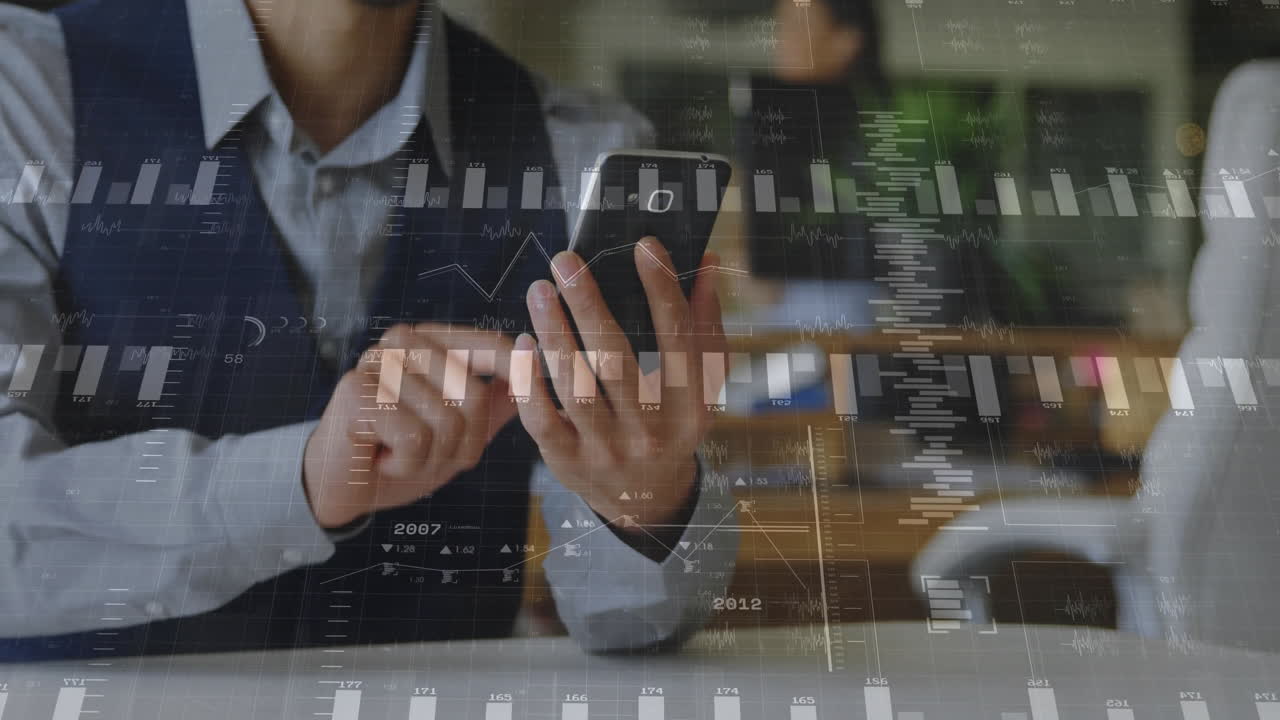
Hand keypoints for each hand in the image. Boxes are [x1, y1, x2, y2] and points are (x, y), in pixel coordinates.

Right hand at [302, 324, 517, 528]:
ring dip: (432, 458)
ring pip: (447, 422)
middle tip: (428, 452)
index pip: (492, 346)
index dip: (516, 378)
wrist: (342, 486)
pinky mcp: (356, 393)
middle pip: (475, 395)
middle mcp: (404, 341)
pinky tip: (383, 458)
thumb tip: (535, 379)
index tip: (529, 401)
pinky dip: (406, 464)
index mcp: (432, 340)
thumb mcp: (458, 431)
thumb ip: (495, 405)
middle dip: (463, 444)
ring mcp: (378, 363)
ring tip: (401, 454)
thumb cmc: (399, 454)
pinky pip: (414, 439)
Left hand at [515, 236, 726, 531]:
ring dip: (554, 332)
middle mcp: (651, 430)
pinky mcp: (569, 462)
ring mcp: (608, 449)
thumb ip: (703, 325)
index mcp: (691, 407)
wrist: (647, 500)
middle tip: (566, 261)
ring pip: (575, 385)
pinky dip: (530, 381)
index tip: (645, 246)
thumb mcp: (701, 384)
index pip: (679, 340)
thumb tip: (708, 263)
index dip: (663, 290)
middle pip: (616, 360)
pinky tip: (523, 343)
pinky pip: (543, 419)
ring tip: (540, 290)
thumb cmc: (672, 424)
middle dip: (589, 305)